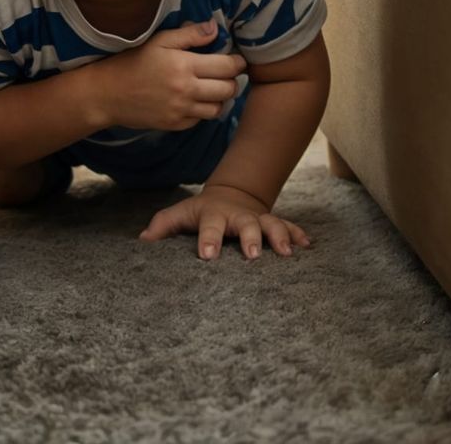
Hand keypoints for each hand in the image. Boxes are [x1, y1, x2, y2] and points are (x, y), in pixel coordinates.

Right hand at [91, 20, 244, 131]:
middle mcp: (187, 91)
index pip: (227, 67)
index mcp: (185, 66)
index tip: (236, 59)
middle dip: (233, 80)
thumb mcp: (160, 40)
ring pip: (218, 108)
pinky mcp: (175, 125)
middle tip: (227, 73)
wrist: (108, 93)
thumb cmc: (134, 61)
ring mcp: (182, 111)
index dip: (237, 63)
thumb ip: (190, 34)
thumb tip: (215, 28)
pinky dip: (203, 110)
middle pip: (227, 89)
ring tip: (213, 87)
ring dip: (220, 98)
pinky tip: (195, 99)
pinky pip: (200, 120)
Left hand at [139, 183, 312, 260]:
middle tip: (253, 255)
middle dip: (250, 238)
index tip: (207, 256)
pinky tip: (308, 246)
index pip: (209, 226)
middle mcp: (238, 216)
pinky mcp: (272, 224)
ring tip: (288, 253)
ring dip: (280, 236)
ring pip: (272, 224)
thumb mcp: (182, 213)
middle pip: (246, 224)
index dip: (208, 240)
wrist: (232, 194)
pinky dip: (298, 235)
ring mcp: (258, 219)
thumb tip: (141, 240)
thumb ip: (163, 225)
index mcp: (213, 215)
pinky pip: (289, 227)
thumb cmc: (203, 212)